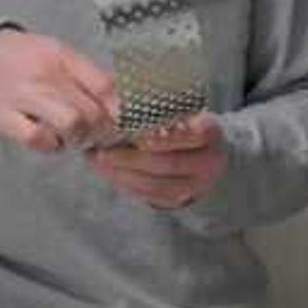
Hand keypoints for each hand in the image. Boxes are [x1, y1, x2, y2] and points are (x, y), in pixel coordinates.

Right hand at [0, 28, 119, 151]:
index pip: (106, 85)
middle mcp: (42, 74)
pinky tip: (50, 138)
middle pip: (93, 112)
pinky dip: (50, 144)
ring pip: (72, 125)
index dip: (123, 110)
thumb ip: (90, 78)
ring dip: (80, 139)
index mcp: (61, 56)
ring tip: (76, 136)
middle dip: (104, 131)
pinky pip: (38, 139)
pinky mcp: (1, 117)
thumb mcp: (58, 57)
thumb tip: (127, 106)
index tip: (126, 122)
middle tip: (100, 134)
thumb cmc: (25, 62)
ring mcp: (21, 96)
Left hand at [88, 114, 229, 210]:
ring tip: (96, 161)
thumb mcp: (176, 109)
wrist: (200, 149)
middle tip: (100, 152)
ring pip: (156, 183)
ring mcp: (196, 184)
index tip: (136, 136)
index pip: (193, 135)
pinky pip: (150, 195)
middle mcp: (209, 162)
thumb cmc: (180, 121)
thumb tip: (120, 109)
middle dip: (130, 158)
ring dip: (122, 174)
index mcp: (211, 133)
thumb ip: (154, 109)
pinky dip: (125, 184)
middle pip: (168, 163)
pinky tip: (107, 172)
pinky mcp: (180, 199)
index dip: (165, 137)